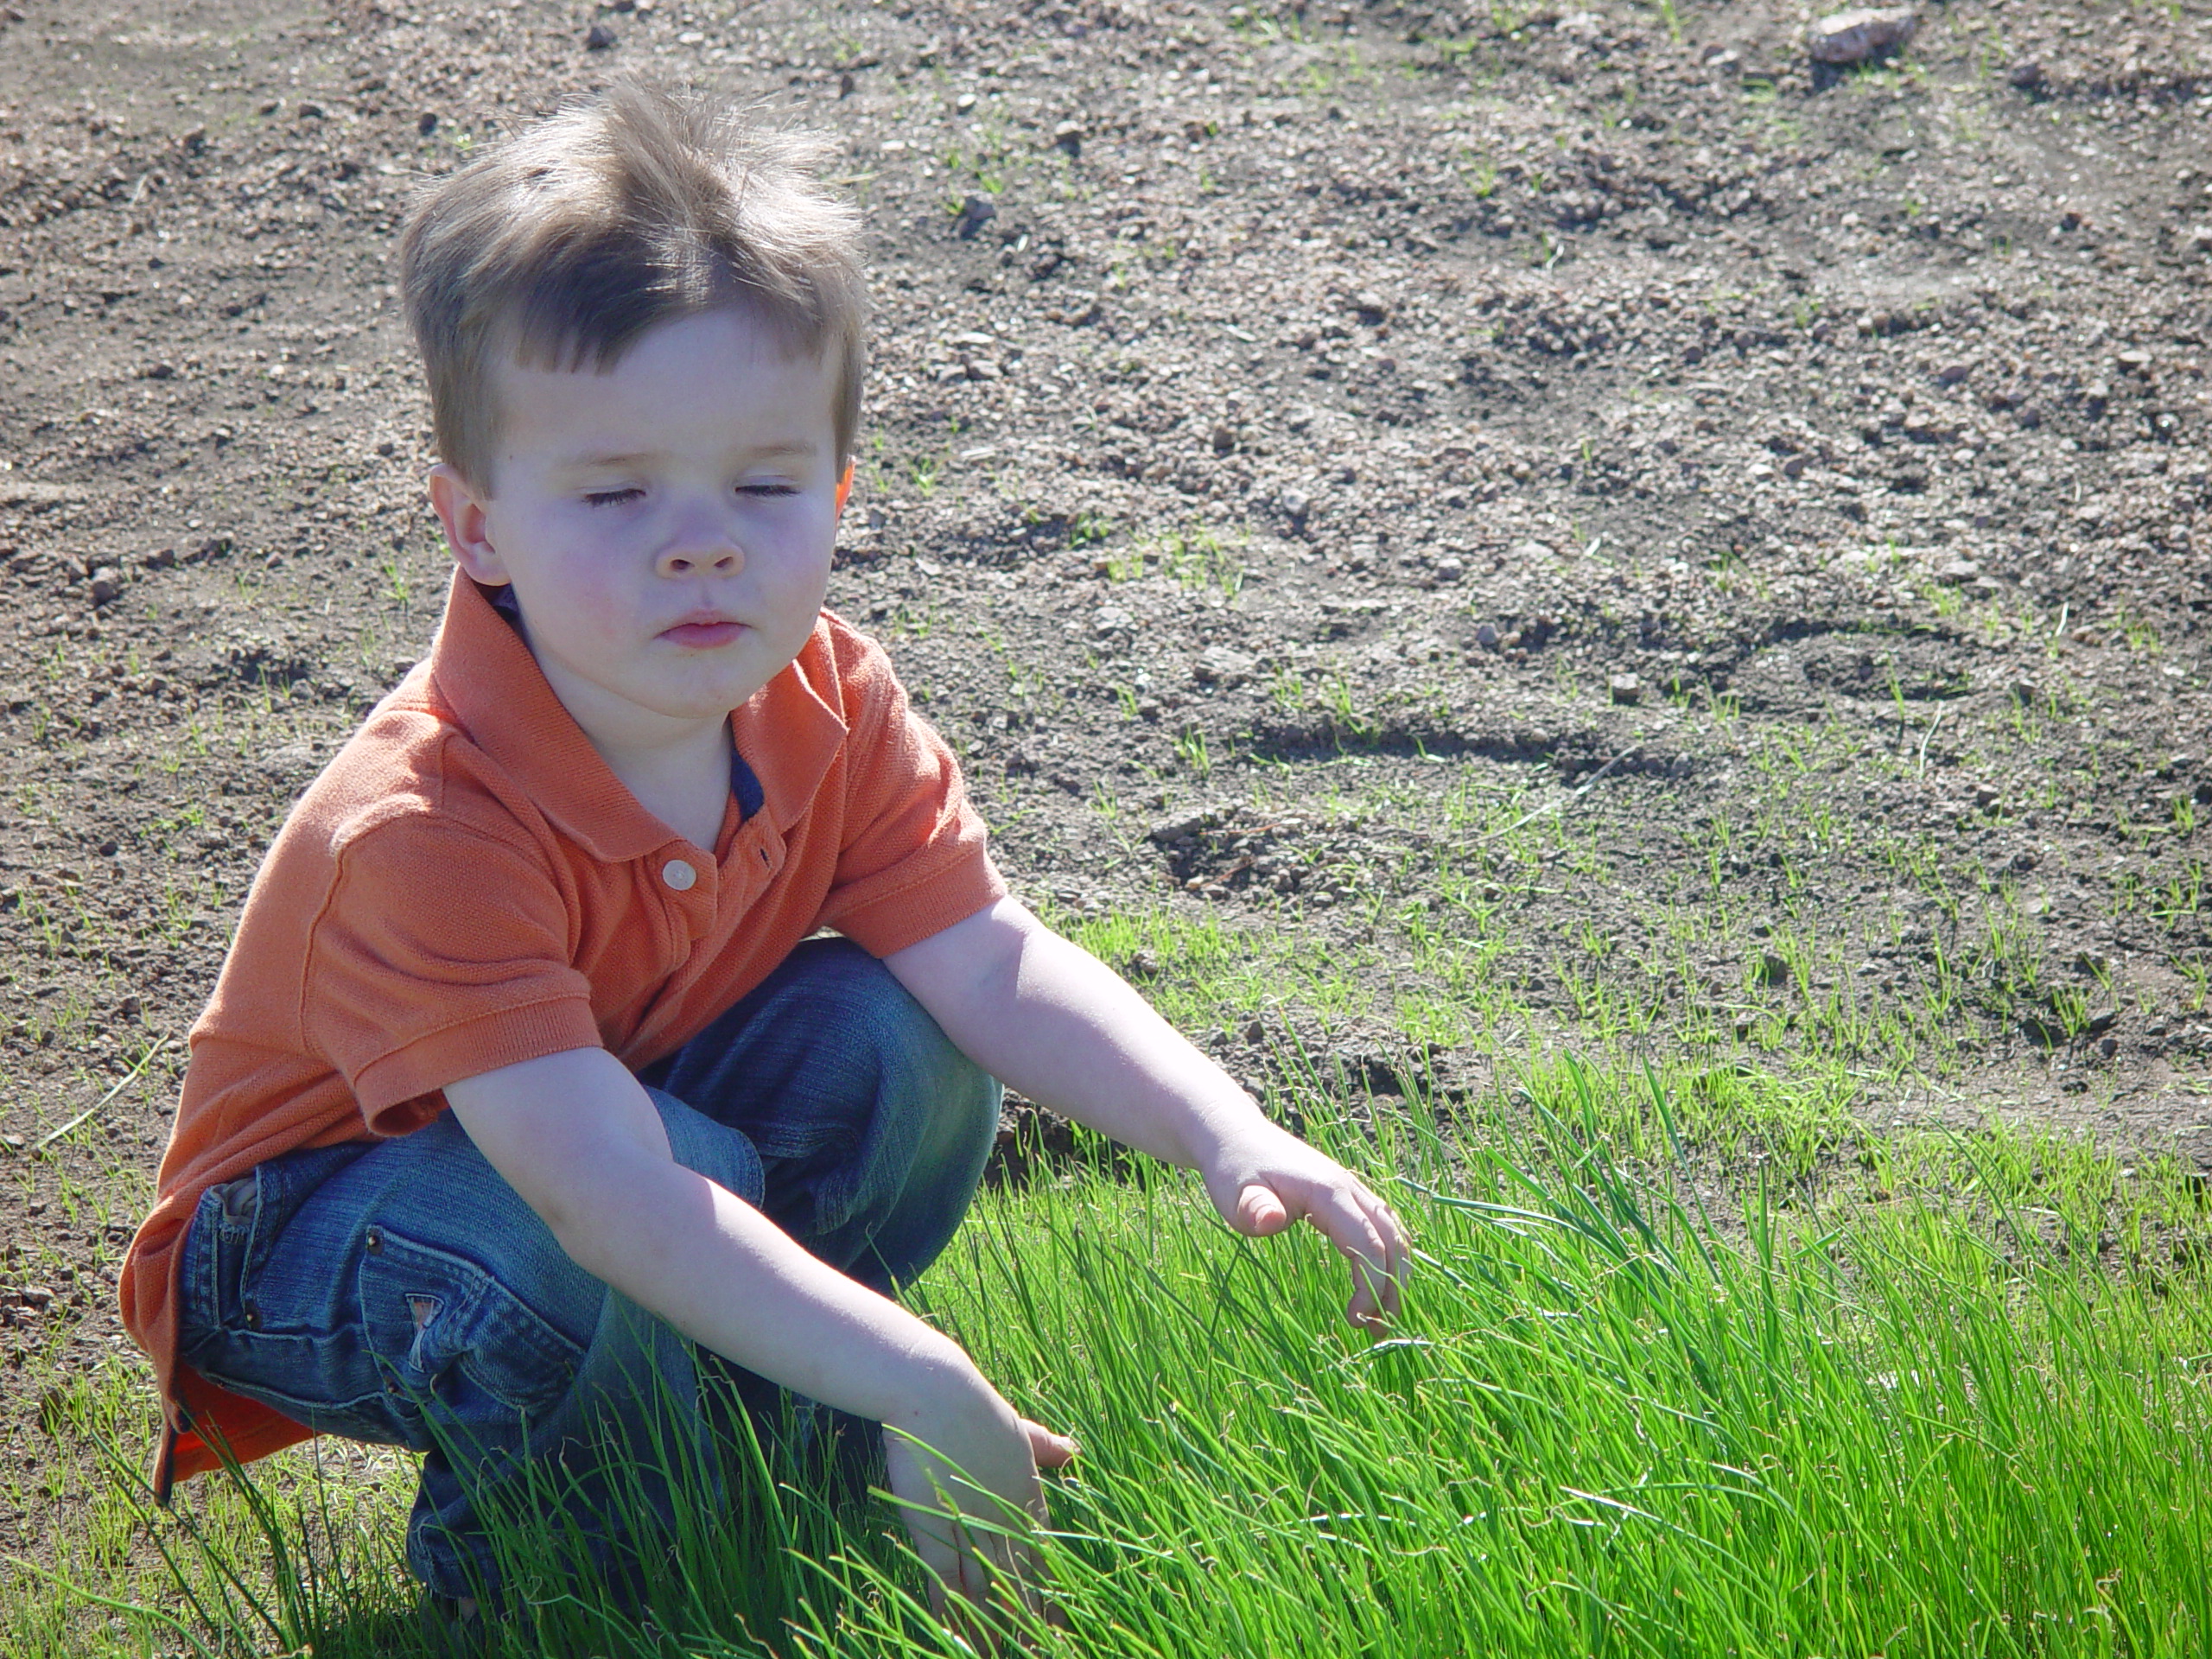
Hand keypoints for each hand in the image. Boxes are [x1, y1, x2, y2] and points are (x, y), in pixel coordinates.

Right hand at [882, 1378, 1077, 1635]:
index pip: (1045, 1556)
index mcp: (1029, 1495)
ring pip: (988, 1592)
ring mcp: (974, 1527)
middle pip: (1021, 1584)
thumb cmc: (973, 1406)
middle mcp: (1007, 1518)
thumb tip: (1073, 1451)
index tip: (1061, 1623)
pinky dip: (953, 1614)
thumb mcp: (1018, 1428)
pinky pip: (949, 1584)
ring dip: (994, 1630)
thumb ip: (1044, 1446)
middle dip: (1029, 1623)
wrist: (936, 1392)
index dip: (1051, 1593)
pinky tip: (959, 1639)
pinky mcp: (939, 1531)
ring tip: (1000, 1657)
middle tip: (1040, 1652)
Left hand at [1199, 1120, 1410, 1328]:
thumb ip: (1254, 1209)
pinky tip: (1378, 1284)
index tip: (1356, 1319)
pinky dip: (1389, 1257)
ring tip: (1381, 1317)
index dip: (1371, 1285)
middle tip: (1378, 1330)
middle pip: (1392, 1240)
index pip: (1367, 1243)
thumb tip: (1269, 1221)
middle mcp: (1350, 1188)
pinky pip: (1382, 1227)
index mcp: (1329, 1191)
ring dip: (1396, 1274)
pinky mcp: (1348, 1196)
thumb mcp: (1235, 1194)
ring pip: (1394, 1233)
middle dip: (1393, 1287)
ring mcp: (1352, 1190)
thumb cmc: (1235, 1171)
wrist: (1237, 1139)